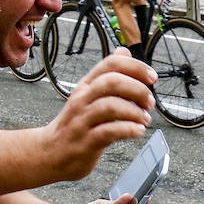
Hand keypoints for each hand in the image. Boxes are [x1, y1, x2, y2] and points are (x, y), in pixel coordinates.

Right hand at [42, 49, 155, 182]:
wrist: (51, 152)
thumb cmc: (75, 124)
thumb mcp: (88, 95)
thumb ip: (108, 75)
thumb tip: (123, 51)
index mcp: (87, 85)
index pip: (111, 64)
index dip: (136, 67)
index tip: (152, 77)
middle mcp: (83, 99)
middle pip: (113, 82)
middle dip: (138, 89)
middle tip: (149, 102)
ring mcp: (83, 120)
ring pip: (111, 106)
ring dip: (135, 112)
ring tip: (144, 119)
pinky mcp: (86, 141)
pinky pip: (109, 131)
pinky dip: (128, 130)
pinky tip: (137, 131)